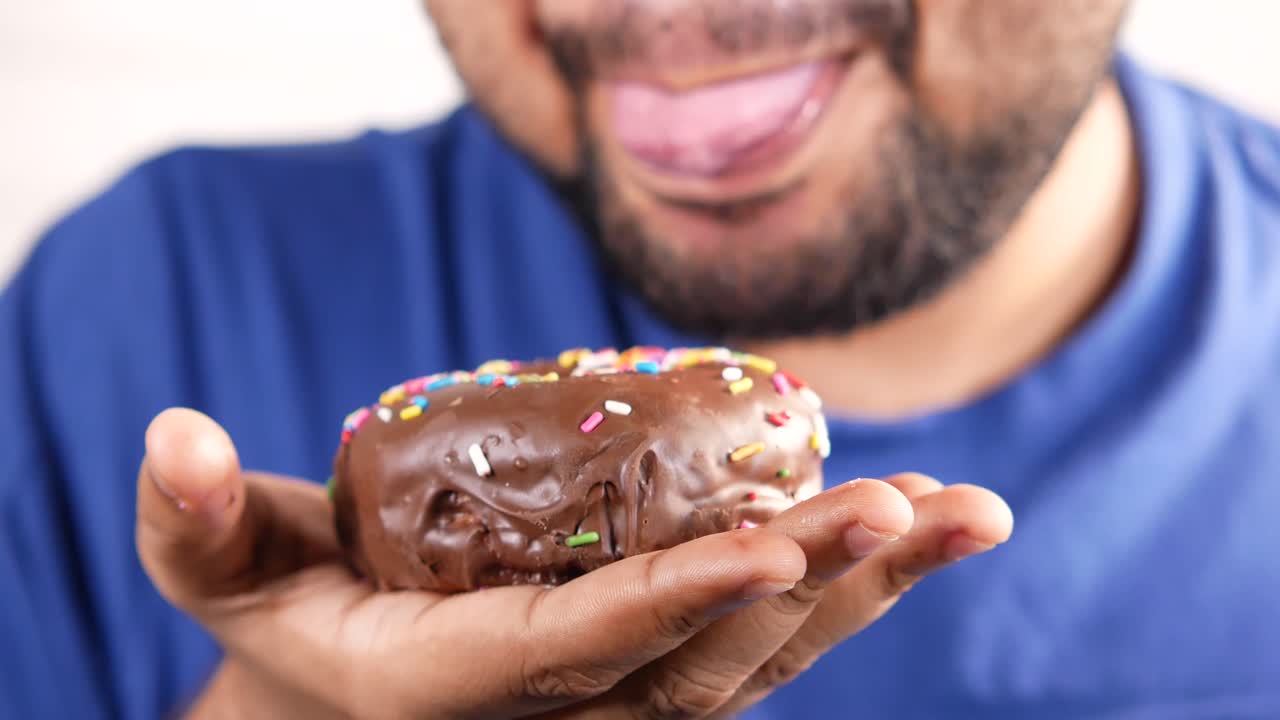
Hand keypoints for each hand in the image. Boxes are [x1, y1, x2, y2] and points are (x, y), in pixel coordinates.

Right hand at [137, 408, 1010, 718]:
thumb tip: (172, 435)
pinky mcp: (659, 663)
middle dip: (815, 581)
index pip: (584, 644)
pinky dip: (837, 582)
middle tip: (923, 509)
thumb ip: (201, 519)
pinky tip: (910, 523)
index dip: (678, 598)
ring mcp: (624, 692)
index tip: (777, 540)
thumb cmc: (293, 615)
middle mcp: (564, 707)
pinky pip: (759, 635)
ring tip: (964, 514)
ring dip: (863, 583)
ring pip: (759, 653)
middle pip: (710, 655)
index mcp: (460, 684)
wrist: (347, 669)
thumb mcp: (232, 573)